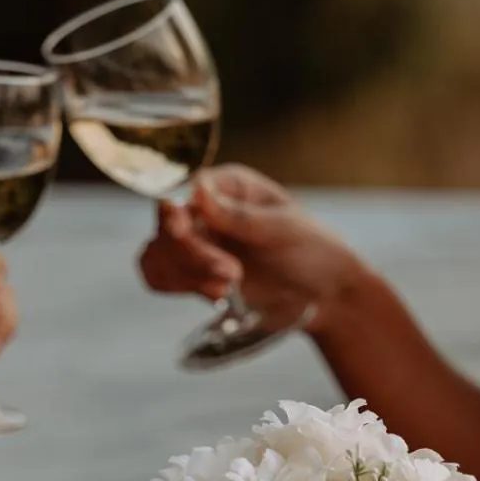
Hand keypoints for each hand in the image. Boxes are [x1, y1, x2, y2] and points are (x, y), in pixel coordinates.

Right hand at [138, 164, 363, 334]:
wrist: (321, 294)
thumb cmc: (311, 251)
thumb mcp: (282, 228)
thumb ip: (239, 215)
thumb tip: (197, 190)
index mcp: (227, 185)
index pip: (184, 192)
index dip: (176, 214)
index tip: (182, 230)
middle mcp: (204, 209)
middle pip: (166, 227)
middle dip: (193, 255)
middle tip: (232, 274)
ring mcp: (196, 242)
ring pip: (158, 255)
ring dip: (186, 275)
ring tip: (227, 290)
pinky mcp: (192, 273)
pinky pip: (159, 277)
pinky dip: (177, 288)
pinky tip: (213, 295)